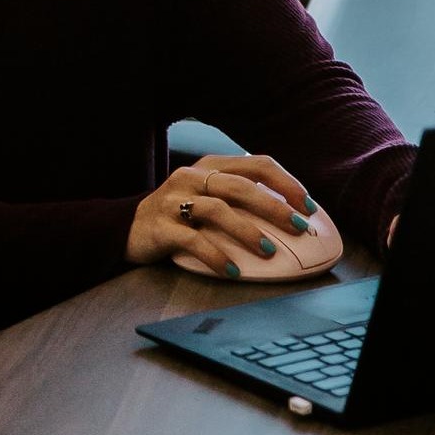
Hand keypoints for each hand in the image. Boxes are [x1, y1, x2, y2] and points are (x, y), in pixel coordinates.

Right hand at [126, 154, 318, 276]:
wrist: (126, 227)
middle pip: (241, 186)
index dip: (285, 182)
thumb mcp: (207, 195)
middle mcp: (192, 178)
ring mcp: (174, 200)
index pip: (256, 164)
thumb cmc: (179, 214)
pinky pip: (192, 240)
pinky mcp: (161, 226)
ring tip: (268, 251)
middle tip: (299, 227)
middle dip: (274, 206)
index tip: (308, 205)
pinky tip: (232, 270)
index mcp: (210, 166)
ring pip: (218, 210)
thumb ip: (239, 196)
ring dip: (247, 231)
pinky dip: (215, 255)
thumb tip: (291, 215)